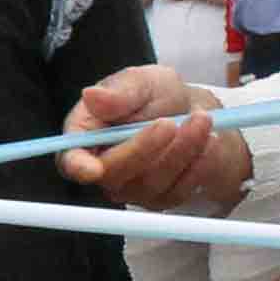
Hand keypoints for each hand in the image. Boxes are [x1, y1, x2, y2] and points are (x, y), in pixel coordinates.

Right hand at [62, 64, 251, 213]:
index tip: (93, 169)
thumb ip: (119, 92)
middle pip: (114, 173)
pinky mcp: (159, 198)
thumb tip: (91, 95)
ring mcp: (132, 188)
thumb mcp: (141, 82)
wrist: (190, 113)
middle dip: (145, 149)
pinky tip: (208, 141)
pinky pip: (178, 190)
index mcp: (86, 135)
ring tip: (202, 119)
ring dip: (181, 151)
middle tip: (171, 122)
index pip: (71, 159)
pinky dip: (197, 164)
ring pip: (152, 182)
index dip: (78, 166)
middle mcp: (103, 167)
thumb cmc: (156, 96)